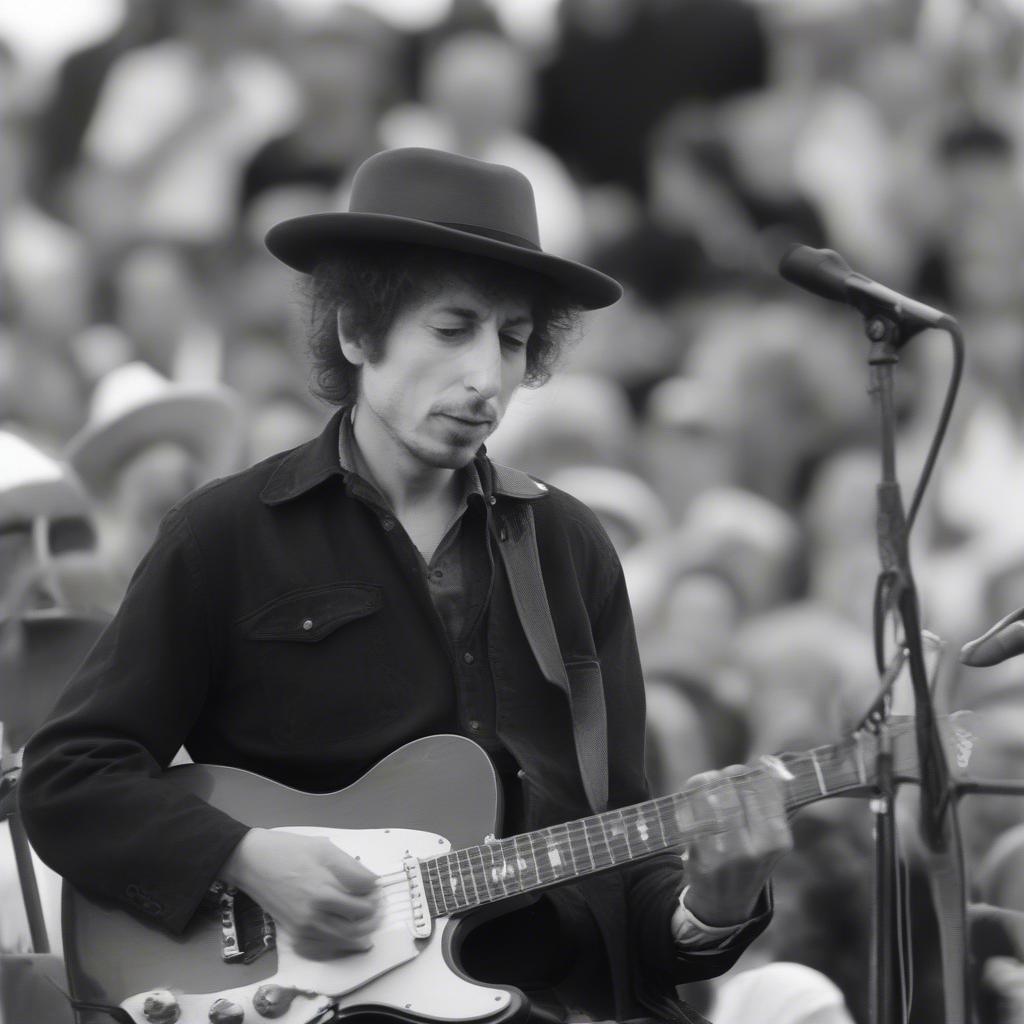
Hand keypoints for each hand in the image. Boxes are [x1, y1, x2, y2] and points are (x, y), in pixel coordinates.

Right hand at [221, 829, 380, 958]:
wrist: (252, 862)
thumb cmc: (289, 850)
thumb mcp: (325, 849)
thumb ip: (352, 868)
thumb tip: (373, 883)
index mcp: (324, 892)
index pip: (364, 905)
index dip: (375, 897)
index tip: (376, 891)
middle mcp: (314, 916)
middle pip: (357, 928)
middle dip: (371, 918)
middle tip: (376, 908)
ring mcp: (303, 929)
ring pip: (342, 942)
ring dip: (359, 934)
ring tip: (365, 922)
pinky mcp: (293, 936)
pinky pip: (321, 951)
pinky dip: (337, 946)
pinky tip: (344, 936)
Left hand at [676, 765, 791, 926]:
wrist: (725, 902)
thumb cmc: (749, 859)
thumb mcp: (771, 838)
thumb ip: (773, 802)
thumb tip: (771, 763)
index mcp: (777, 839)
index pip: (764, 785)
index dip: (752, 771)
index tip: (747, 769)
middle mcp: (756, 848)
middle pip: (735, 787)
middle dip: (725, 776)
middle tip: (721, 777)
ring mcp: (728, 854)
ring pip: (711, 795)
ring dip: (704, 783)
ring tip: (704, 785)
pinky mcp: (701, 856)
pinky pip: (691, 813)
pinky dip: (688, 801)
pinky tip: (691, 802)